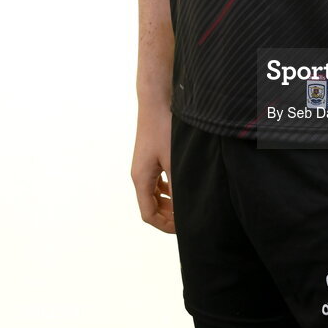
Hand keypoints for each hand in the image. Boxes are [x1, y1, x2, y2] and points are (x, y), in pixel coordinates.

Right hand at [131, 104, 174, 233]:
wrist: (157, 99)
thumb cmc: (164, 127)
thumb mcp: (174, 159)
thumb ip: (178, 185)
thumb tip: (186, 207)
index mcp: (141, 178)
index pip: (148, 214)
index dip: (165, 226)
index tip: (183, 228)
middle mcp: (139, 173)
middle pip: (150, 205)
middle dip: (168, 216)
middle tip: (188, 219)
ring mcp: (144, 164)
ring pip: (154, 193)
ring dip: (169, 202)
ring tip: (187, 204)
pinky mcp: (151, 154)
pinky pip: (157, 179)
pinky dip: (169, 187)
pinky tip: (182, 184)